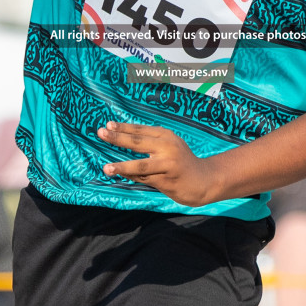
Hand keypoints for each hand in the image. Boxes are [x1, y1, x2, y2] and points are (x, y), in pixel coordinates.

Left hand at [98, 121, 217, 206]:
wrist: (204, 180)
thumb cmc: (181, 163)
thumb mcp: (168, 147)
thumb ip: (149, 144)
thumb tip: (122, 140)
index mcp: (166, 136)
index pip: (141, 130)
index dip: (123, 127)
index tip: (107, 125)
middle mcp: (168, 147)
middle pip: (138, 142)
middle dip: (118, 138)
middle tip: (101, 133)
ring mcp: (168, 164)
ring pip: (141, 165)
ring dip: (122, 167)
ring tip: (106, 168)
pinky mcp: (168, 180)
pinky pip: (145, 179)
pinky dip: (132, 177)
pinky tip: (120, 176)